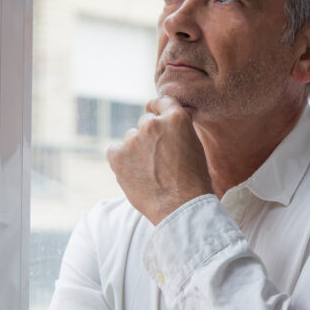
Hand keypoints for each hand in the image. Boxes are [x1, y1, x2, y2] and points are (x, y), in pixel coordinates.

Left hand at [107, 96, 213, 224]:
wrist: (180, 207)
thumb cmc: (193, 181)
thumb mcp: (194, 145)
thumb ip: (178, 128)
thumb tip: (167, 117)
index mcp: (175, 118)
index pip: (161, 102)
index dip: (157, 109)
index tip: (154, 115)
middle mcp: (152, 124)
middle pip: (144, 122)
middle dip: (149, 136)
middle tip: (157, 159)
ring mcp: (133, 139)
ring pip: (130, 138)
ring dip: (135, 150)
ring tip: (149, 172)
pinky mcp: (117, 155)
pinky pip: (115, 151)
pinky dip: (121, 160)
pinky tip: (135, 174)